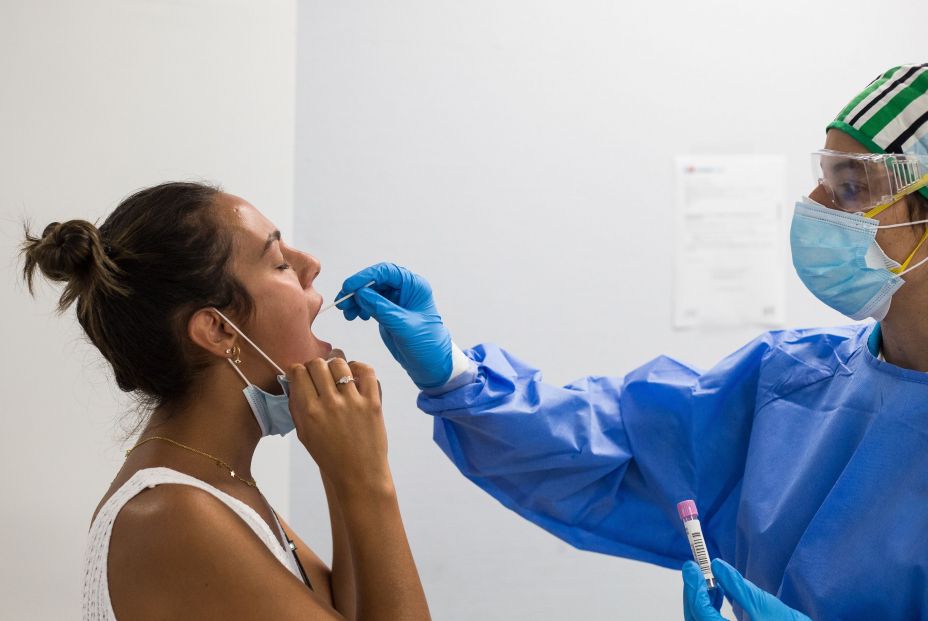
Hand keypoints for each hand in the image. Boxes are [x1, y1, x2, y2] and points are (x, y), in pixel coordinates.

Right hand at [287, 356, 389, 491]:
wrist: (359, 475)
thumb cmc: (330, 457)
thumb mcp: (305, 435)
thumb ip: (297, 407)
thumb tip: (294, 383)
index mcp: (310, 413)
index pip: (298, 373)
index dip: (297, 370)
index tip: (300, 373)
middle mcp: (330, 404)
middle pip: (317, 364)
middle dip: (314, 366)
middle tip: (318, 374)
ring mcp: (353, 402)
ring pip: (339, 364)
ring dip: (334, 366)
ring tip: (336, 375)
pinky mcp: (373, 403)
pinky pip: (366, 371)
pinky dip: (358, 367)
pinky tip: (354, 374)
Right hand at [337, 262, 452, 388]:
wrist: (432, 366)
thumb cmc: (427, 344)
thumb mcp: (403, 326)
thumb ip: (381, 308)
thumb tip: (360, 293)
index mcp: (414, 286)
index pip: (386, 272)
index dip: (365, 277)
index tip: (349, 287)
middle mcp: (405, 290)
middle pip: (375, 281)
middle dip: (357, 290)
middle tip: (343, 303)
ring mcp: (396, 301)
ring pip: (370, 292)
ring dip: (356, 300)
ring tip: (347, 313)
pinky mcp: (388, 312)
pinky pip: (370, 304)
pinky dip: (359, 308)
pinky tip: (355, 316)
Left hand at [682, 559, 811, 620]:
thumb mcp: (766, 606)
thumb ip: (738, 586)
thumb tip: (717, 566)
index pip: (701, 613)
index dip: (693, 587)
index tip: (691, 566)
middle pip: (695, 618)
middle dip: (692, 593)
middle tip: (693, 569)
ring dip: (700, 600)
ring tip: (707, 578)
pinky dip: (708, 609)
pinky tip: (716, 593)